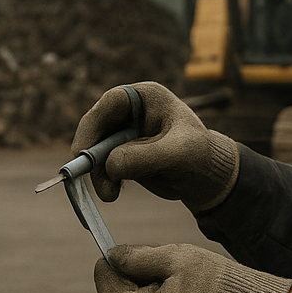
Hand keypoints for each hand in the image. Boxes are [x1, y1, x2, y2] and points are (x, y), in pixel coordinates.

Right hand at [72, 82, 239, 209]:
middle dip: (92, 156)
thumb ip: (145, 156)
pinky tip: (113, 192)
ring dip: (97, 173)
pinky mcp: (121, 155)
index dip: (93, 125)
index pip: (110, 103)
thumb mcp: (178, 153)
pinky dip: (103, 179)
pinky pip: (101, 166)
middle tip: (97, 182)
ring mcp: (123, 134)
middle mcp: (130, 112)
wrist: (207, 176)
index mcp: (145, 97)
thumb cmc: (200, 154)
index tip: (83, 151)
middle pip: (97, 127)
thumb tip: (110, 165)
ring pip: (95, 150)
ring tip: (110, 195)